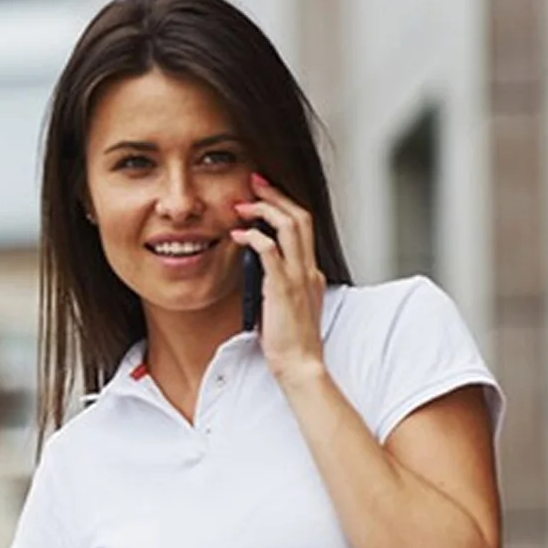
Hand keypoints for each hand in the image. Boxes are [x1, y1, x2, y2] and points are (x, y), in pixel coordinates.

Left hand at [233, 173, 326, 388]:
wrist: (300, 364)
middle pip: (299, 216)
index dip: (283, 206)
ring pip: (290, 226)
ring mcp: (298, 277)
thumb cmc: (289, 343)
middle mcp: (308, 269)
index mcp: (309, 272)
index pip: (302, 227)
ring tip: (243, 204)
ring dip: (265, 210)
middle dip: (276, 195)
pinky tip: (238, 236)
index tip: (263, 194)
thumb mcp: (283, 307)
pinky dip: (254, 239)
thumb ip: (277, 285)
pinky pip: (270, 253)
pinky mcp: (283, 289)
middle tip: (254, 182)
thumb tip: (259, 272)